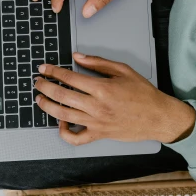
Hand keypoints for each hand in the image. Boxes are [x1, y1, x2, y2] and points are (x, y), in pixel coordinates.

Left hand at [33, 52, 195, 144]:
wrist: (157, 117)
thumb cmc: (143, 93)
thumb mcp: (123, 70)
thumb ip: (98, 62)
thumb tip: (77, 57)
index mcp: (102, 88)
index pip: (70, 78)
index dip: (53, 72)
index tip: (44, 69)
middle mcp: (97, 106)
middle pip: (62, 96)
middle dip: (45, 87)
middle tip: (38, 82)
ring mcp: (96, 123)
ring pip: (64, 116)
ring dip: (48, 107)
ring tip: (40, 99)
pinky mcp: (99, 135)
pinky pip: (76, 139)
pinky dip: (64, 133)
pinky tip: (60, 123)